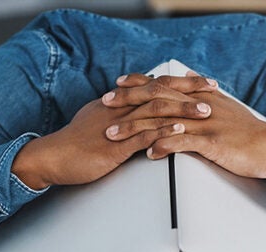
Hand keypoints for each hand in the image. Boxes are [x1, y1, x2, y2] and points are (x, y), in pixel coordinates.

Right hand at [11, 74, 218, 189]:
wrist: (52, 156)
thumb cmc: (76, 143)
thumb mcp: (99, 120)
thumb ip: (120, 114)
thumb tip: (136, 107)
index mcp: (120, 102)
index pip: (155, 85)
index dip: (180, 82)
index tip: (202, 82)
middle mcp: (121, 109)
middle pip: (160, 92)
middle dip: (190, 90)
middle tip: (213, 89)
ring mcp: (118, 127)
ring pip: (155, 112)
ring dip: (183, 111)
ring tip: (205, 111)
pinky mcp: (115, 147)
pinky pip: (142, 137)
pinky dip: (163, 133)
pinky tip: (180, 132)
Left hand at [109, 73, 265, 187]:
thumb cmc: (247, 134)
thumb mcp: (224, 112)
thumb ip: (202, 106)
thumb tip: (184, 104)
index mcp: (201, 98)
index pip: (165, 85)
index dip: (139, 83)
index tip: (118, 84)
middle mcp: (200, 106)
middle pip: (158, 98)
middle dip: (129, 100)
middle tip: (105, 104)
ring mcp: (206, 123)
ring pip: (164, 120)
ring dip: (136, 127)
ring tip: (115, 134)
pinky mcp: (213, 142)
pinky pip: (184, 142)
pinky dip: (164, 145)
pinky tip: (148, 152)